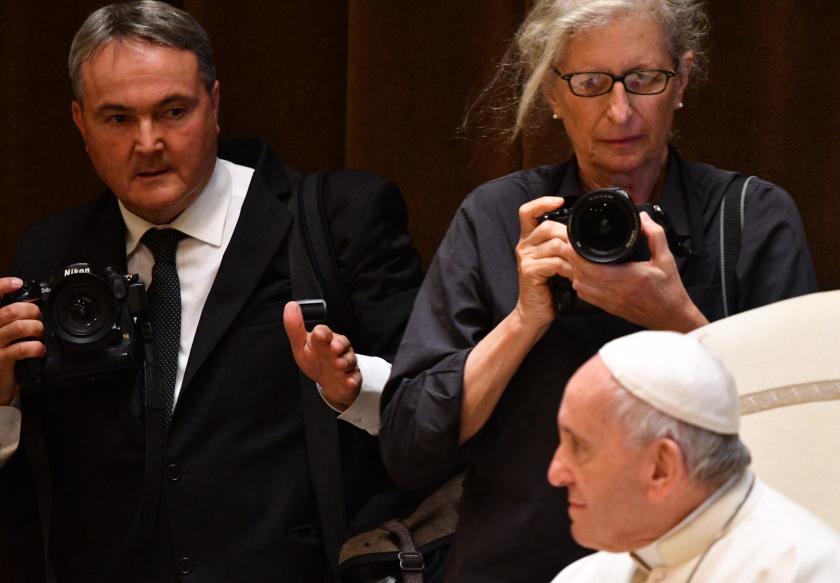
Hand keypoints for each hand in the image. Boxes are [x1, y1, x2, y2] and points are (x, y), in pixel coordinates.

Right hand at [0, 277, 45, 405]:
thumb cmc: (1, 357)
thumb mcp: (3, 336)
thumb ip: (10, 321)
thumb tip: (31, 305)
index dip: (2, 286)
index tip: (17, 283)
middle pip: (10, 311)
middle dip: (31, 310)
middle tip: (37, 317)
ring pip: (19, 327)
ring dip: (36, 328)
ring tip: (39, 334)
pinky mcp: (0, 360)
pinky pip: (22, 348)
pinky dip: (36, 347)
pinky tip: (39, 350)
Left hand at [283, 301, 361, 410]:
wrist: (329, 380)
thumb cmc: (315, 359)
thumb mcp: (300, 345)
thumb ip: (294, 327)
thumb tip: (290, 305)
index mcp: (324, 339)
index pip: (324, 332)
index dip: (322, 332)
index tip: (319, 333)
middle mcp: (337, 348)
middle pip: (341, 343)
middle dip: (339, 344)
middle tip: (334, 348)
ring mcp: (346, 362)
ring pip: (349, 359)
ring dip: (345, 361)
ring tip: (340, 365)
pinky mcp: (351, 377)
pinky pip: (354, 377)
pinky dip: (352, 380)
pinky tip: (350, 382)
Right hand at [514, 196, 569, 329]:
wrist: (534, 311)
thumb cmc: (548, 286)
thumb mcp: (555, 260)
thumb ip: (562, 244)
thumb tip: (584, 233)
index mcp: (529, 239)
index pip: (527, 211)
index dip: (543, 203)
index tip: (560, 201)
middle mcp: (524, 245)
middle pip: (548, 226)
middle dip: (570, 236)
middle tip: (582, 250)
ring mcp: (525, 258)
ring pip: (555, 244)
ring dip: (574, 255)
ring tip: (582, 266)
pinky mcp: (529, 271)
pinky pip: (555, 262)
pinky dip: (569, 268)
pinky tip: (574, 276)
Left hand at [561, 212, 707, 331]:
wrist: (671, 316)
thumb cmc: (669, 291)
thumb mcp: (666, 259)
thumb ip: (655, 235)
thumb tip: (643, 219)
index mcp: (629, 277)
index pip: (592, 267)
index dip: (578, 254)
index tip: (576, 242)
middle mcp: (616, 291)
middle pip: (580, 276)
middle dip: (573, 259)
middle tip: (574, 246)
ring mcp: (610, 301)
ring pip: (579, 287)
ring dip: (575, 272)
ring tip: (578, 259)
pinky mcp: (608, 308)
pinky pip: (585, 297)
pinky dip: (580, 284)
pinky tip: (584, 275)